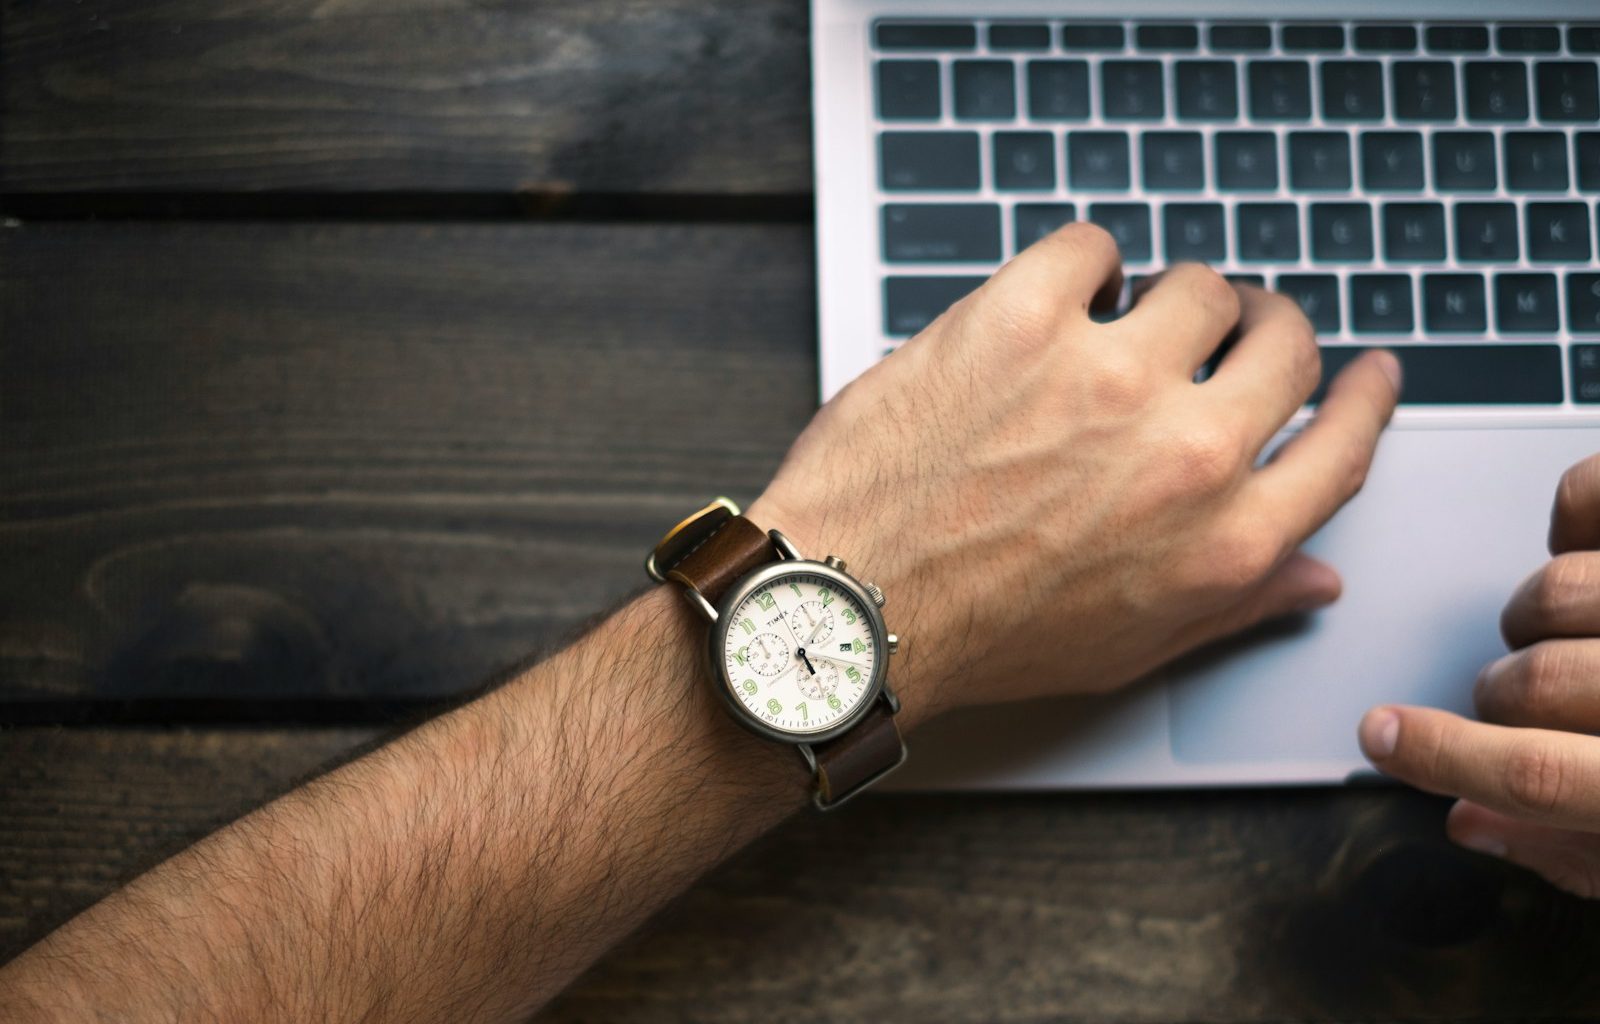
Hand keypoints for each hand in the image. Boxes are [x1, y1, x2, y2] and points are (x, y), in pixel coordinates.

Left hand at [748, 223, 1400, 722]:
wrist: (852, 608)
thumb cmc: (978, 636)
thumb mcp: (1129, 647)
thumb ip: (1235, 604)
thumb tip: (1313, 575)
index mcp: (1223, 539)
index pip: (1344, 444)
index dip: (1364, 397)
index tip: (1366, 371)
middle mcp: (1184, 453)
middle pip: (1285, 344)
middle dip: (1266, 330)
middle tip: (1231, 330)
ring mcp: (1106, 376)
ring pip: (1197, 284)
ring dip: (1168, 299)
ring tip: (1121, 324)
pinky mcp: (1021, 320)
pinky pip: (1091, 246)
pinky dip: (1081, 265)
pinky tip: (1058, 298)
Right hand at [1360, 453, 1599, 897]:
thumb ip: (1582, 852)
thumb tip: (1473, 823)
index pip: (1539, 775)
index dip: (1441, 759)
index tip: (1382, 736)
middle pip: (1530, 682)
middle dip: (1501, 697)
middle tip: (1522, 701)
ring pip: (1555, 591)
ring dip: (1539, 614)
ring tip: (1576, 629)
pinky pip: (1587, 493)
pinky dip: (1571, 512)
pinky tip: (1586, 546)